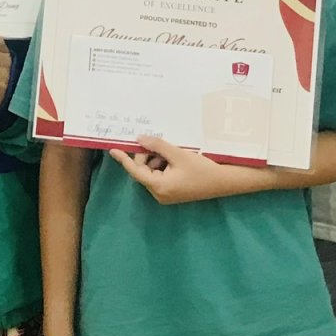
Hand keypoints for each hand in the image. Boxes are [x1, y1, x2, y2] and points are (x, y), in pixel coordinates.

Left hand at [109, 134, 233, 204]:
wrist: (223, 181)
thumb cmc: (201, 168)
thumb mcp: (178, 154)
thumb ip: (157, 146)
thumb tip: (139, 139)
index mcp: (159, 187)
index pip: (136, 171)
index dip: (124, 159)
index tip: (112, 150)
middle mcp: (159, 194)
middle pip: (144, 170)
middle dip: (150, 156)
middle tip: (161, 144)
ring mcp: (165, 195)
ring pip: (152, 172)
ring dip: (158, 160)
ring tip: (174, 154)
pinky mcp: (172, 193)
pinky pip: (160, 176)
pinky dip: (164, 165)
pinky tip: (177, 160)